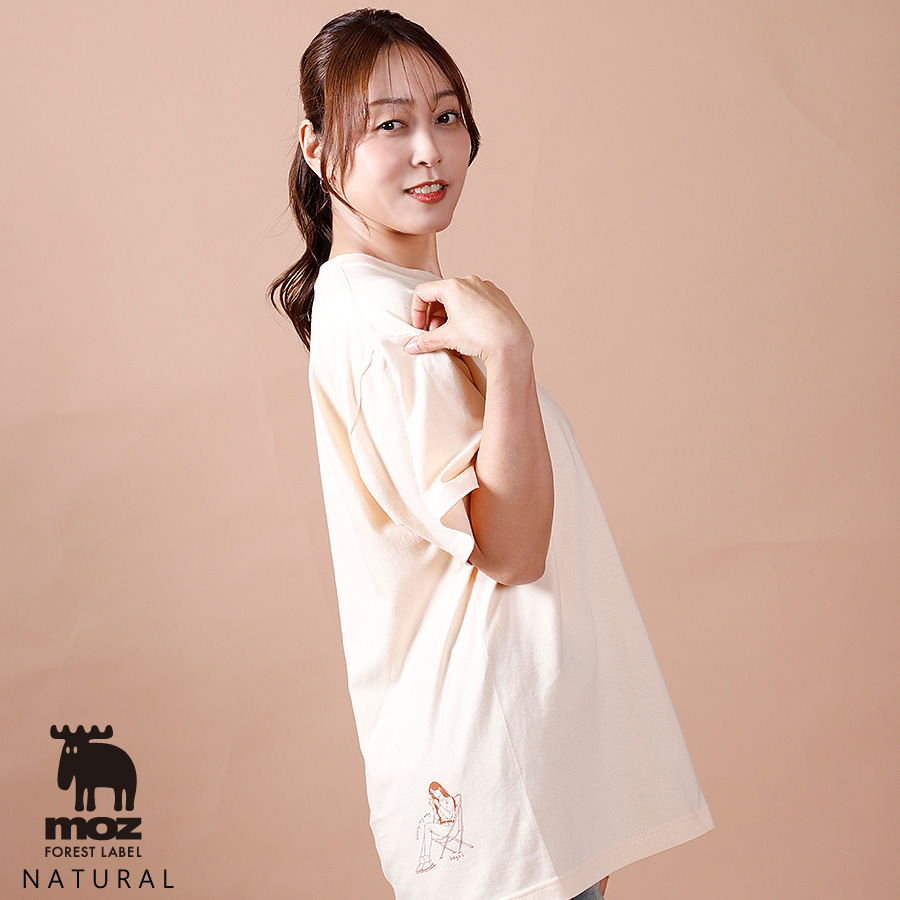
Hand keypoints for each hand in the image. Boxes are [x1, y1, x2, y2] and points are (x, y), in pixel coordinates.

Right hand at [404, 275, 533, 364]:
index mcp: (452, 286)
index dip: (417, 311)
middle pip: (441, 294)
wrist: (511, 343)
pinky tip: (471, 330)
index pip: (423, 292)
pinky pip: (476, 300)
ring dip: (450, 314)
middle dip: (434, 315)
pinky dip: (468, 312)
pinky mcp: (498, 295)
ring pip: (460, 297)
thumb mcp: (447, 338)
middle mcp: (469, 281)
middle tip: (436, 333)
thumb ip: (425, 341)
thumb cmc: (479, 337)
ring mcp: (486, 287)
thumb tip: (410, 347)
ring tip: (453, 334)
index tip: (420, 328)